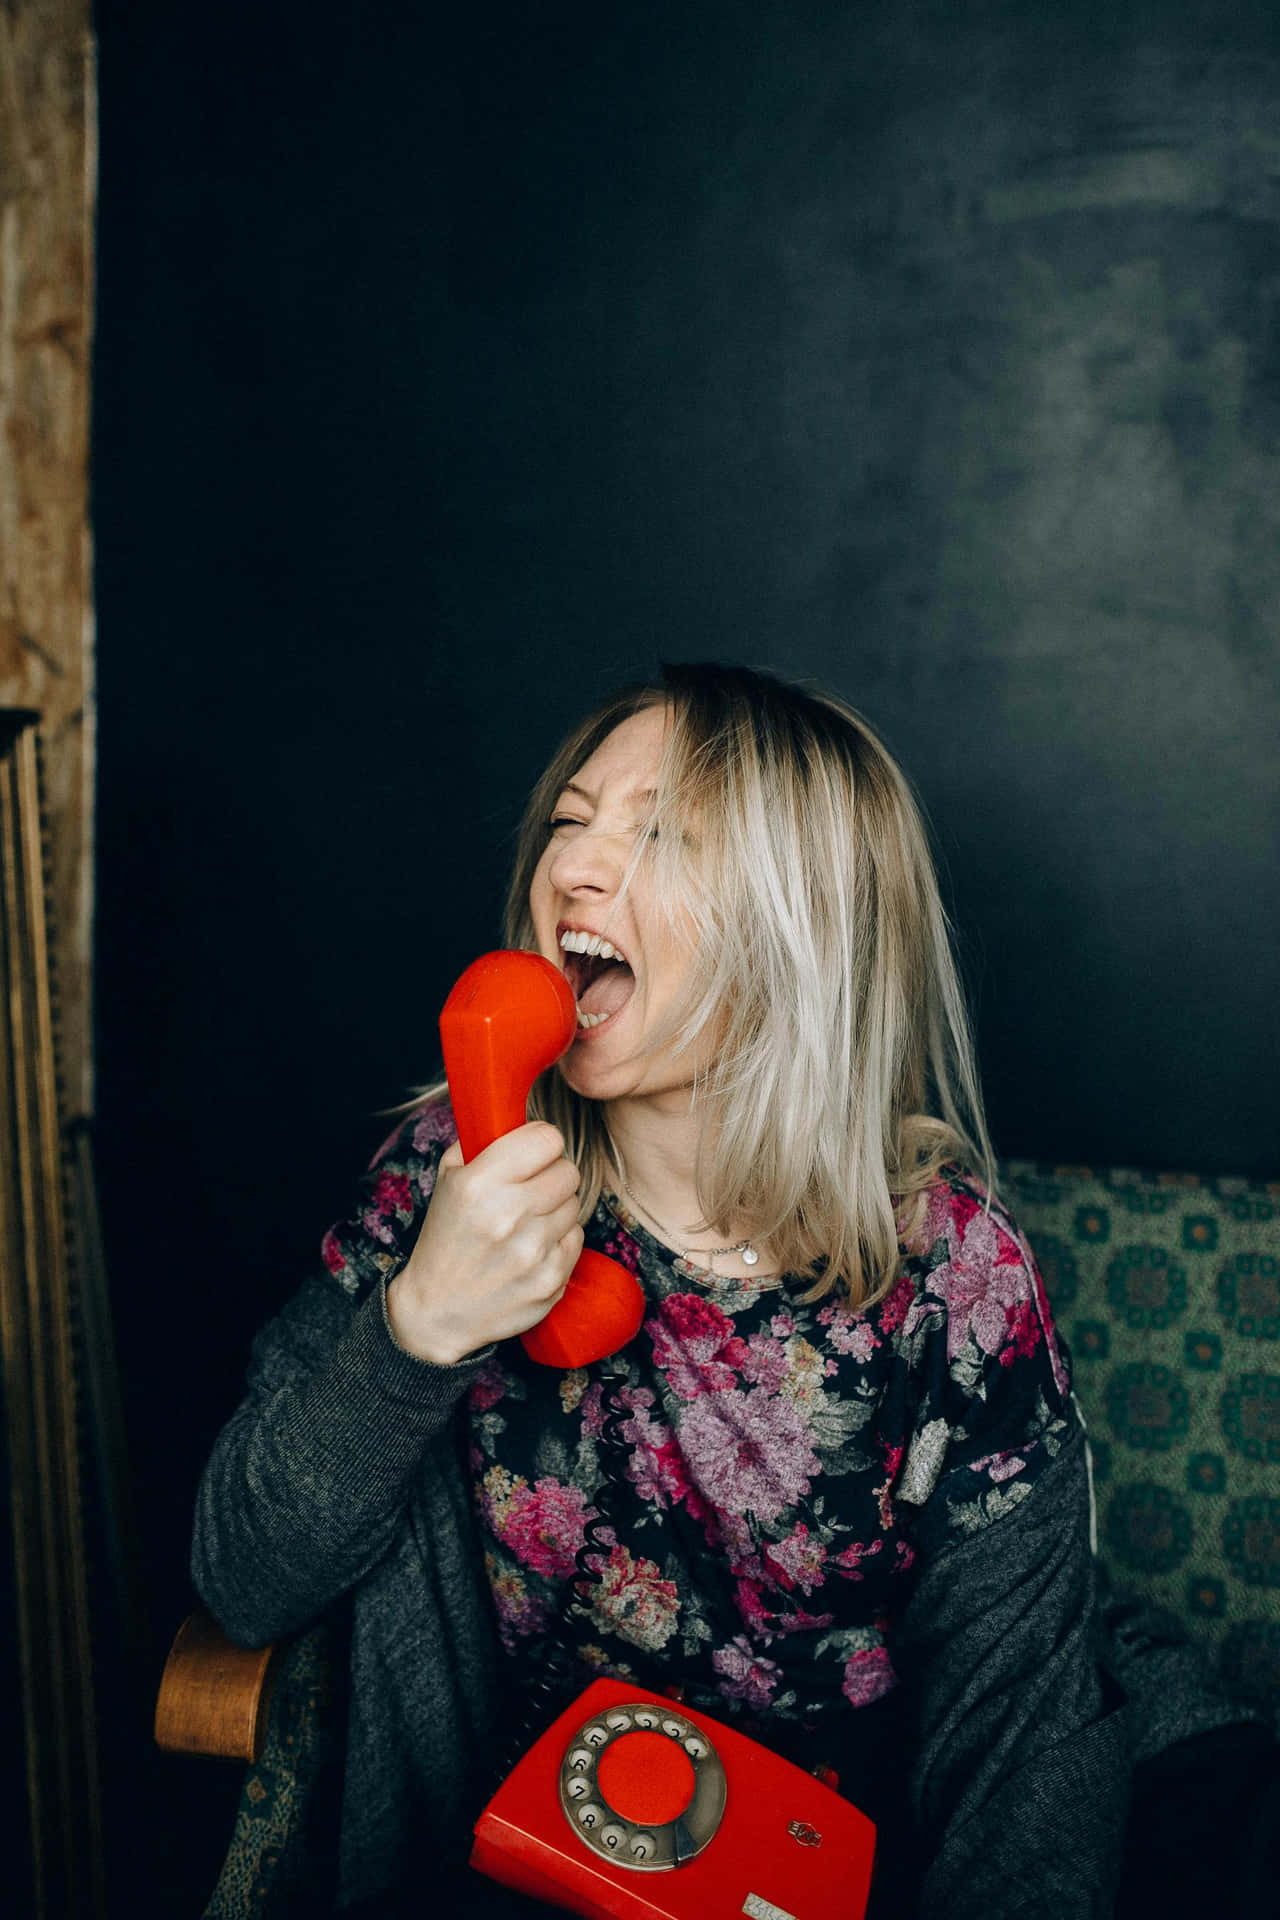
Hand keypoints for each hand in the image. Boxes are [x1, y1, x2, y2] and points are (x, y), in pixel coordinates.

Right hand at [386, 1123, 583, 1364]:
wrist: (437, 1311)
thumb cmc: (445, 1237)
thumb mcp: (448, 1178)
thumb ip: (483, 1140)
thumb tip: (519, 1115)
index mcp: (479, 1183)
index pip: (548, 1138)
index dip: (541, 1143)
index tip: (532, 1153)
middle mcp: (508, 1215)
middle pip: (568, 1171)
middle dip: (551, 1176)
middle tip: (530, 1190)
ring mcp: (533, 1252)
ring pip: (575, 1205)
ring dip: (555, 1209)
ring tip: (526, 1223)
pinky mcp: (550, 1282)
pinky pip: (576, 1239)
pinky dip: (559, 1241)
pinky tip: (532, 1249)